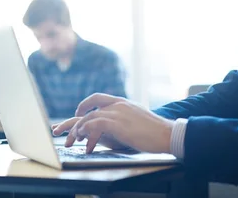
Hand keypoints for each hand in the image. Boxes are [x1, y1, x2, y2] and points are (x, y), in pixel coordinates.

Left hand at [52, 93, 173, 153]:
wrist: (166, 133)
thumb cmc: (155, 130)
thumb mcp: (138, 118)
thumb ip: (126, 117)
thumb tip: (121, 124)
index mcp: (123, 102)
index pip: (99, 97)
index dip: (87, 103)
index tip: (80, 111)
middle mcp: (118, 104)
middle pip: (91, 104)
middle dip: (78, 114)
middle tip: (71, 128)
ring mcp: (117, 113)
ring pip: (90, 116)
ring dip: (80, 128)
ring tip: (75, 139)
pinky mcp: (116, 124)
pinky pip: (94, 124)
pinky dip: (86, 131)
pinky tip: (84, 140)